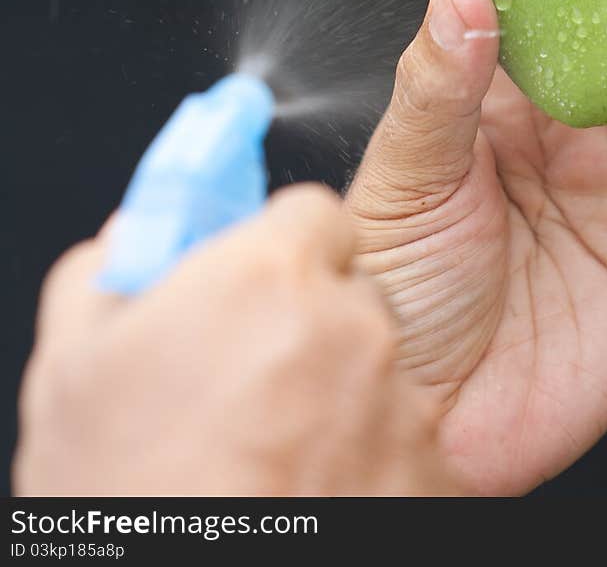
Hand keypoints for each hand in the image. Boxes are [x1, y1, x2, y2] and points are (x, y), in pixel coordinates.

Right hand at [15, 185, 457, 495]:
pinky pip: (404, 443)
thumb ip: (108, 273)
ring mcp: (400, 405)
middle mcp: (352, 328)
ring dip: (339, 397)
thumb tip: (128, 242)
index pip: (313, 213)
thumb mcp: (72, 369)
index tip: (257, 284)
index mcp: (268, 276)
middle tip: (251, 380)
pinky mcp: (432, 475)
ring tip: (271, 454)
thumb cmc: (132, 495)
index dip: (282, 249)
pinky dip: (369, 462)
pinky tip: (308, 490)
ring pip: (378, 371)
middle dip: (311, 323)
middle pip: (350, 291)